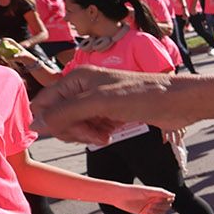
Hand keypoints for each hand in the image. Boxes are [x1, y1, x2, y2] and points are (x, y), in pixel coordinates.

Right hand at [30, 66, 184, 145]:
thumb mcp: (99, 102)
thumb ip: (65, 112)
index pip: (45, 103)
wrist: (177, 102)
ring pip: (74, 125)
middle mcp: (83, 88)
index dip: (53, 120)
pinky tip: (110, 135)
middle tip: (94, 135)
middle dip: (72, 130)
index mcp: (76, 78)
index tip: (71, 129)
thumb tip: (36, 124)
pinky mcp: (109, 114)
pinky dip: (96, 134)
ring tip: (105, 135)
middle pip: (58, 116)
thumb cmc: (143, 95)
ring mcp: (96, 102)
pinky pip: (90, 128)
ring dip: (86, 134)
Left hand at [112, 184, 173, 213]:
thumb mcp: (148, 191)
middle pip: (167, 207)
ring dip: (156, 211)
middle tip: (152, 204)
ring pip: (161, 213)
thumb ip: (161, 192)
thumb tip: (173, 195)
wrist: (119, 197)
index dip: (167, 200)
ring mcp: (150, 206)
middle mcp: (154, 200)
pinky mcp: (144, 212)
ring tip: (148, 208)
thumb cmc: (133, 191)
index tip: (159, 199)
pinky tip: (146, 212)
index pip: (169, 199)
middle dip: (161, 206)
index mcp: (156, 194)